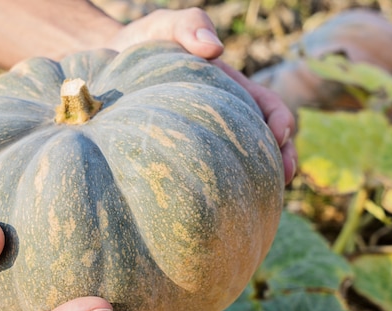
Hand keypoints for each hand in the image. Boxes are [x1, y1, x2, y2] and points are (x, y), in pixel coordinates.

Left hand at [108, 8, 296, 183]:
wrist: (109, 63)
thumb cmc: (145, 42)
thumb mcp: (167, 26)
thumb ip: (191, 26)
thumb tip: (215, 49)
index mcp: (231, 89)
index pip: (268, 108)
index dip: (280, 122)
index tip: (279, 137)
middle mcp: (225, 116)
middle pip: (263, 141)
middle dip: (279, 159)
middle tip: (282, 179)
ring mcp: (206, 137)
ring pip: (240, 162)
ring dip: (255, 178)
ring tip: (257, 199)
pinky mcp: (185, 153)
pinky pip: (207, 171)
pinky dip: (219, 185)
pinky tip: (213, 203)